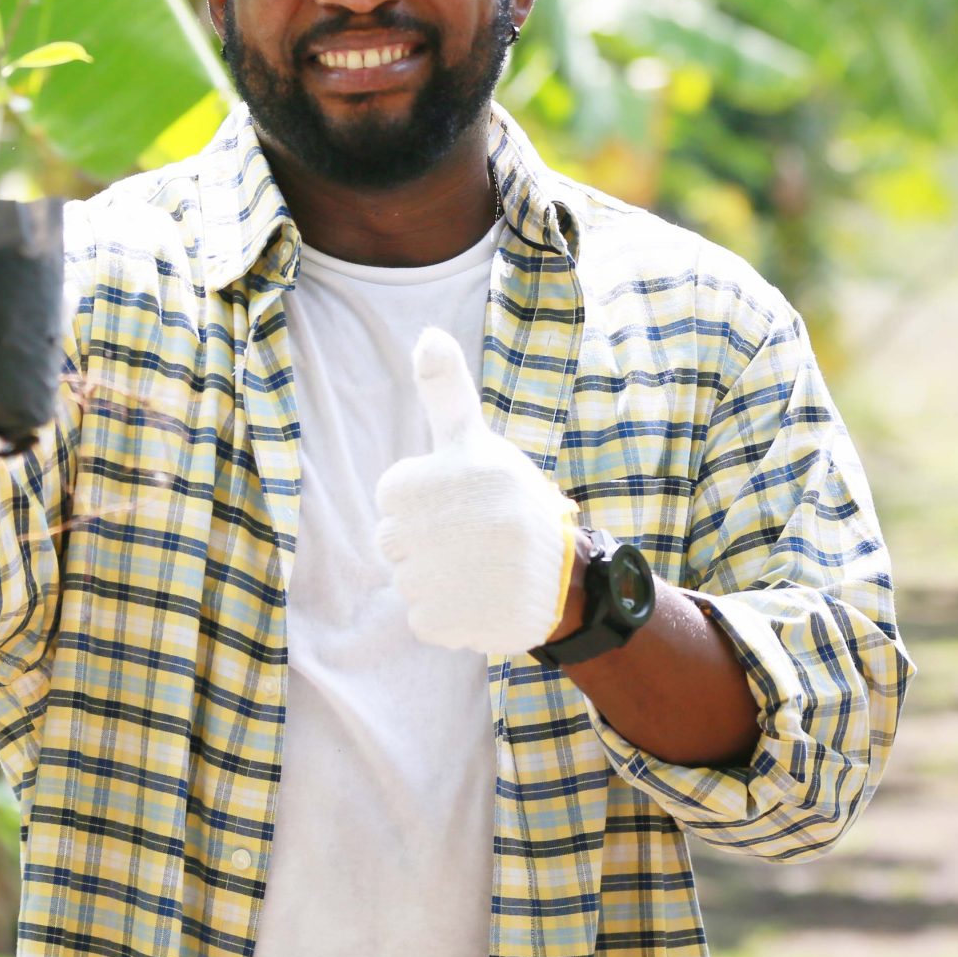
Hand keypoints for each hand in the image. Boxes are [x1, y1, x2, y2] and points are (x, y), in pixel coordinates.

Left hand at [374, 326, 581, 653]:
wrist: (567, 577)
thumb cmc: (509, 501)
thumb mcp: (476, 440)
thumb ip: (445, 392)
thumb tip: (427, 334)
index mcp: (453, 471)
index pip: (392, 496)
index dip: (422, 501)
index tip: (463, 502)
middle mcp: (455, 523)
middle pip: (390, 542)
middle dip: (424, 542)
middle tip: (472, 537)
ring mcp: (456, 576)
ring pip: (406, 582)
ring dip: (437, 580)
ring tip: (481, 567)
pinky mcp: (458, 621)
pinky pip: (422, 620)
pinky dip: (448, 616)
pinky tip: (483, 599)